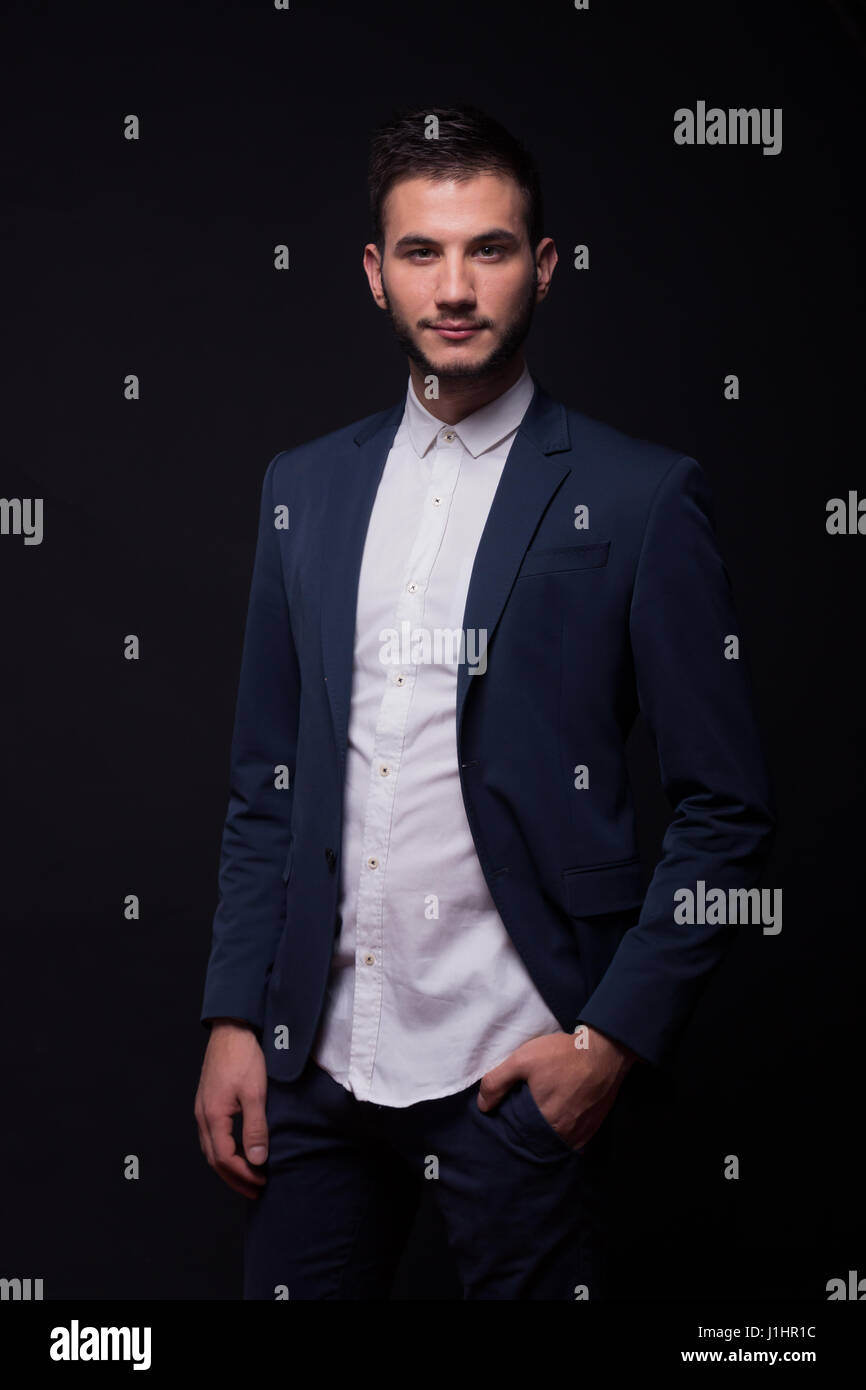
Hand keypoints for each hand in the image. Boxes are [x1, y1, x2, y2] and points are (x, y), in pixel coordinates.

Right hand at [194, 1020, 269, 1198]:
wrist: (232, 1028)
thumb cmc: (244, 1057)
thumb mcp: (255, 1094)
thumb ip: (255, 1128)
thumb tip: (257, 1160)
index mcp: (212, 1117)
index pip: (225, 1159)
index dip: (243, 1176)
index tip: (261, 1183)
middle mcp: (202, 1116)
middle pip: (214, 1159)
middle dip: (234, 1178)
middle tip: (255, 1190)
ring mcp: (202, 1108)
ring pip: (211, 1148)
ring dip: (228, 1166)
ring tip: (248, 1175)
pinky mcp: (208, 1100)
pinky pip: (212, 1135)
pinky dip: (224, 1150)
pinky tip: (238, 1150)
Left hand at [477, 1027, 636, 1150]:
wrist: (605, 1050)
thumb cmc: (563, 1054)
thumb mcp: (523, 1059)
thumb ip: (497, 1082)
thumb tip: (482, 1105)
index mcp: (546, 1124)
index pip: (519, 1138)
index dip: (510, 1128)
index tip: (506, 1116)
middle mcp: (565, 1136)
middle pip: (538, 1142)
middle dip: (527, 1132)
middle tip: (522, 1114)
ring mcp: (582, 1134)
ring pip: (555, 1142)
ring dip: (545, 1134)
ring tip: (539, 1114)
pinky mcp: (593, 1128)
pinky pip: (572, 1139)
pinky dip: (562, 1132)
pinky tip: (557, 1115)